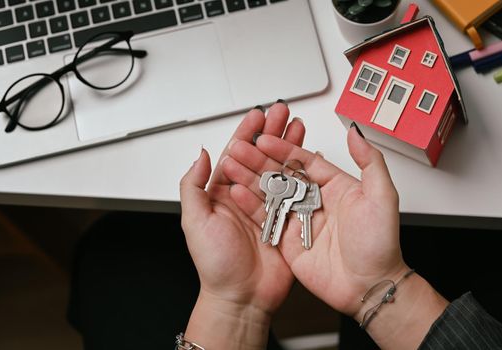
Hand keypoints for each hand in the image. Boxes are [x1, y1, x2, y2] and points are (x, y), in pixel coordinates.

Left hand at [180, 103, 304, 315]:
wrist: (241, 297)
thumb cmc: (215, 265)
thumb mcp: (194, 222)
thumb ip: (193, 186)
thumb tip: (201, 155)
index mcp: (221, 194)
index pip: (235, 154)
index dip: (246, 133)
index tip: (257, 115)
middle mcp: (245, 197)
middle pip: (260, 156)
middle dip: (271, 132)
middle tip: (282, 111)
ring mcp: (266, 207)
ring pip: (279, 168)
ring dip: (288, 146)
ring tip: (297, 126)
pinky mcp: (285, 219)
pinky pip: (294, 191)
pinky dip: (301, 173)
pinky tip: (308, 157)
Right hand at [223, 124, 408, 316]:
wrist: (369, 287)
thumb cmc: (379, 245)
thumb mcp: (382, 197)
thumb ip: (370, 161)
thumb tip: (356, 133)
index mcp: (334, 186)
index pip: (304, 161)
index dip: (283, 148)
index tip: (265, 138)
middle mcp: (314, 201)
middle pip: (282, 174)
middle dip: (260, 160)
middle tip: (240, 148)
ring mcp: (299, 220)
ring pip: (270, 194)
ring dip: (250, 178)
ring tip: (231, 164)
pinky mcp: (287, 240)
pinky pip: (266, 218)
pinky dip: (250, 205)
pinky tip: (236, 192)